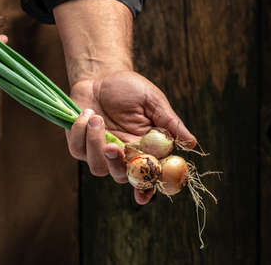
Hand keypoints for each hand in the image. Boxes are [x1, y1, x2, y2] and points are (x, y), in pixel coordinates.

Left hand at [66, 70, 196, 204]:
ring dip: (95, 143)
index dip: (145, 189)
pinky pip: (78, 149)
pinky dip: (79, 131)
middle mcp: (122, 154)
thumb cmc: (130, 88)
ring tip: (97, 116)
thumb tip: (192, 143)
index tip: (142, 196)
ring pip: (97, 167)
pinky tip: (87, 113)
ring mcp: (99, 151)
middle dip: (115, 164)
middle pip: (120, 176)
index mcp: (143, 148)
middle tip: (111, 146)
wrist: (101, 75)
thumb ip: (169, 123)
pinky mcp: (80, 144)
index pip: (147, 175)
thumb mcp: (153, 101)